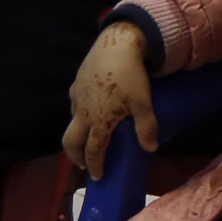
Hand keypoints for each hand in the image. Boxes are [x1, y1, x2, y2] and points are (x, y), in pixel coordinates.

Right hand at [63, 21, 160, 178]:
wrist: (116, 44)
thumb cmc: (131, 75)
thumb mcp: (143, 102)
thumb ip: (146, 128)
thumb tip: (150, 149)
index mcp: (98, 121)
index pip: (92, 150)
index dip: (94, 165)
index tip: (98, 176)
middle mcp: (82, 112)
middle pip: (70, 142)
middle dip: (75, 156)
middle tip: (84, 163)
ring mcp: (77, 97)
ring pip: (72, 121)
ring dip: (77, 134)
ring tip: (88, 137)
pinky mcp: (77, 83)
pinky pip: (74, 104)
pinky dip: (79, 114)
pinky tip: (89, 109)